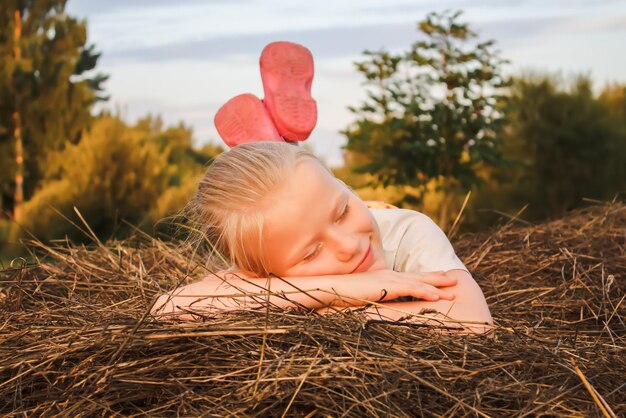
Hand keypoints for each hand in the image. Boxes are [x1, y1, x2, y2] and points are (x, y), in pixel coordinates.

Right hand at [327, 269, 456, 305]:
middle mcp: (390, 275)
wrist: (332, 287)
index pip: (409, 277)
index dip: (426, 278)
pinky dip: (425, 292)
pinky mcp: (386, 286)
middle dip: (437, 278)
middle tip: (455, 280)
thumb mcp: (363, 295)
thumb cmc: (343, 293)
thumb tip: (380, 306)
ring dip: (437, 286)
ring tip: (453, 290)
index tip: (440, 279)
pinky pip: (410, 289)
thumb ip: (374, 297)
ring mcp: (389, 279)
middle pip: (418, 276)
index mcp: (385, 277)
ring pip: (419, 282)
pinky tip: (437, 296)